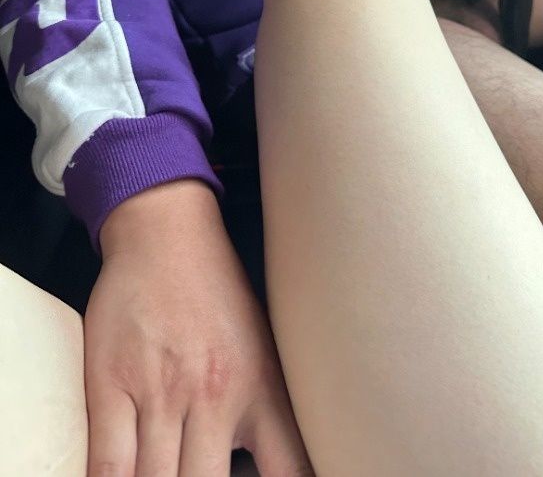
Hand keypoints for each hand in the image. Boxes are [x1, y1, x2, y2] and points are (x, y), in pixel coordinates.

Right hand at [86, 180, 313, 475]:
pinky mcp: (111, 384)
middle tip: (197, 476)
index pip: (288, 469)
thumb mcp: (263, 347)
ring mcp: (160, 392)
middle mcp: (215, 396)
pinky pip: (108, 464)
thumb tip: (269, 463)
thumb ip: (268, 410)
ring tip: (165, 473)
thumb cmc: (217, 293)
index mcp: (260, 388)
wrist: (168, 235)